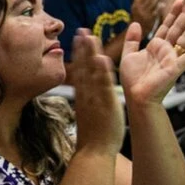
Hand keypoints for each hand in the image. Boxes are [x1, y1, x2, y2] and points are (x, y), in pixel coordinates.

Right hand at [65, 29, 124, 155]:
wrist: (93, 153)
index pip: (80, 70)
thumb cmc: (92, 137)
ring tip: (90, 36)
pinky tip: (102, 58)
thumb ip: (86, 102)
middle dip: (82, 48)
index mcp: (83, 97)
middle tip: (81, 30)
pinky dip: (103, 72)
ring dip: (91, 54)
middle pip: (83, 67)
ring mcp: (95, 99)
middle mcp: (86, 95)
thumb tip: (86, 93)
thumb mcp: (86, 115)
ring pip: (92, 72)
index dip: (79, 54)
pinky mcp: (106, 104)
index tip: (78, 39)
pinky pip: (104, 85)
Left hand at [119, 0, 184, 104]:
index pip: (166, 26)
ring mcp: (172, 58)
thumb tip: (135, 23)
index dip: (172, 13)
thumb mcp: (128, 55)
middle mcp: (166, 50)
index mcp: (155, 46)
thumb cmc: (133, 80)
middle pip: (178, 28)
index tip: (179, 0)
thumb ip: (131, 40)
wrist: (136, 96)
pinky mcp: (175, 68)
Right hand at [130, 0, 165, 34]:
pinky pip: (154, 14)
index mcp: (136, 4)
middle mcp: (139, 9)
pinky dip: (158, 8)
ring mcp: (144, 15)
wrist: (132, 34)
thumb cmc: (136, 17)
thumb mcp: (135, 6)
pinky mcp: (149, 22)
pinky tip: (163, 4)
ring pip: (151, 5)